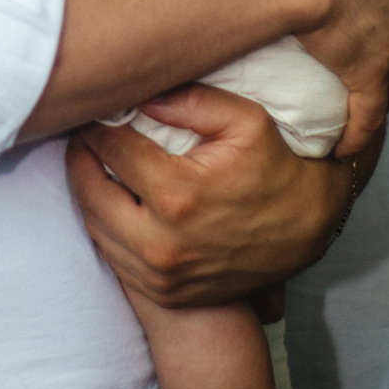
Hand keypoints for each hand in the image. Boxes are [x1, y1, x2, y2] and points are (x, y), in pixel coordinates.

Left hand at [67, 84, 352, 307]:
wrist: (309, 234)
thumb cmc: (279, 170)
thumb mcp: (247, 121)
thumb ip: (191, 100)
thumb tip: (141, 95)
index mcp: (177, 195)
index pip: (113, 150)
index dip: (97, 126)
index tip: (92, 111)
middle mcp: (162, 244)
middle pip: (90, 192)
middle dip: (79, 158)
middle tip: (79, 135)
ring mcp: (161, 275)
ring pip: (96, 228)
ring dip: (87, 192)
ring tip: (88, 162)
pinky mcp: (164, 294)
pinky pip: (114, 257)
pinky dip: (104, 226)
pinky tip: (109, 200)